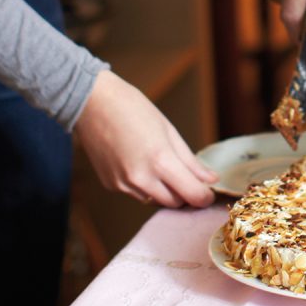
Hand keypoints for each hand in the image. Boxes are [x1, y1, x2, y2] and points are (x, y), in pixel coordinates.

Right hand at [74, 70, 216, 206]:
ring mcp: (123, 184)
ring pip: (154, 200)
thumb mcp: (168, 130)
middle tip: (187, 176)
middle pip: (174, 203)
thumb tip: (211, 179)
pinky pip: (136, 194)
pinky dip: (144, 186)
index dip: (204, 197)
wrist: (93, 102)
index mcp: (160, 160)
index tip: (208, 193)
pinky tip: (139, 162)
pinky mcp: (110, 185)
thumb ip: (190, 160)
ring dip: (163, 191)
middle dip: (184, 193)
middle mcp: (141, 178)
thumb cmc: (134, 108)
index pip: (191, 195)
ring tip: (160, 164)